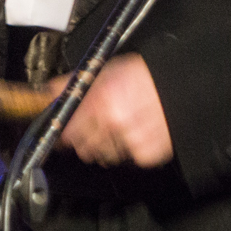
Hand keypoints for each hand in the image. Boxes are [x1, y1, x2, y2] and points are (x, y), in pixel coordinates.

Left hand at [49, 52, 171, 166]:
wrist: (179, 85)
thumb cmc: (144, 76)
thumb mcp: (104, 71)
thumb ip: (73, 84)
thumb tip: (50, 92)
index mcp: (99, 101)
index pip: (68, 131)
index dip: (66, 133)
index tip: (66, 133)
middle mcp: (113, 122)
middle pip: (84, 148)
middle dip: (87, 141)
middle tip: (98, 129)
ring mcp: (131, 139)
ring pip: (106, 156)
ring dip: (109, 147)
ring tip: (121, 129)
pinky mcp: (148, 153)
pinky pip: (130, 160)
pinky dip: (132, 151)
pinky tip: (137, 134)